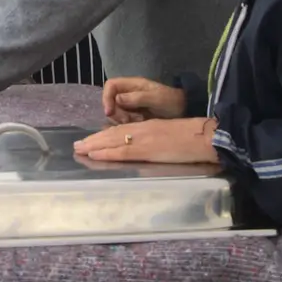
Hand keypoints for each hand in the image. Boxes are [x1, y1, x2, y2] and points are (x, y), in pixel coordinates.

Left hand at [73, 119, 219, 164]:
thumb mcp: (167, 134)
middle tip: (78, 145)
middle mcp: (141, 130)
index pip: (120, 131)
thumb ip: (153, 139)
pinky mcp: (146, 150)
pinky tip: (94, 154)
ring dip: (94, 146)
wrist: (203, 136)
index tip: (91, 140)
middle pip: (112, 135)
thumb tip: (143, 149)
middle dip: (93, 140)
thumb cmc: (191, 137)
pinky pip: (121, 151)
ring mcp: (142, 140)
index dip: (104, 136)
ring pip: (112, 142)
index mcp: (147, 127)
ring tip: (80, 149)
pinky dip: (106, 153)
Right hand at [103, 77, 186, 123]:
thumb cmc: (170, 100)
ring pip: (115, 112)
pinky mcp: (133, 115)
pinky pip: (123, 120)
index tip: (110, 112)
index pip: (111, 86)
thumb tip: (117, 99)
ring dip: (122, 119)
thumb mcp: (156, 98)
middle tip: (129, 120)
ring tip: (139, 120)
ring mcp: (130, 104)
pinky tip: (139, 124)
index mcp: (132, 84)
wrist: (183, 110)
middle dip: (116, 112)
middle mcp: (128, 93)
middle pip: (111, 101)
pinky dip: (128, 124)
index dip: (106, 98)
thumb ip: (137, 98)